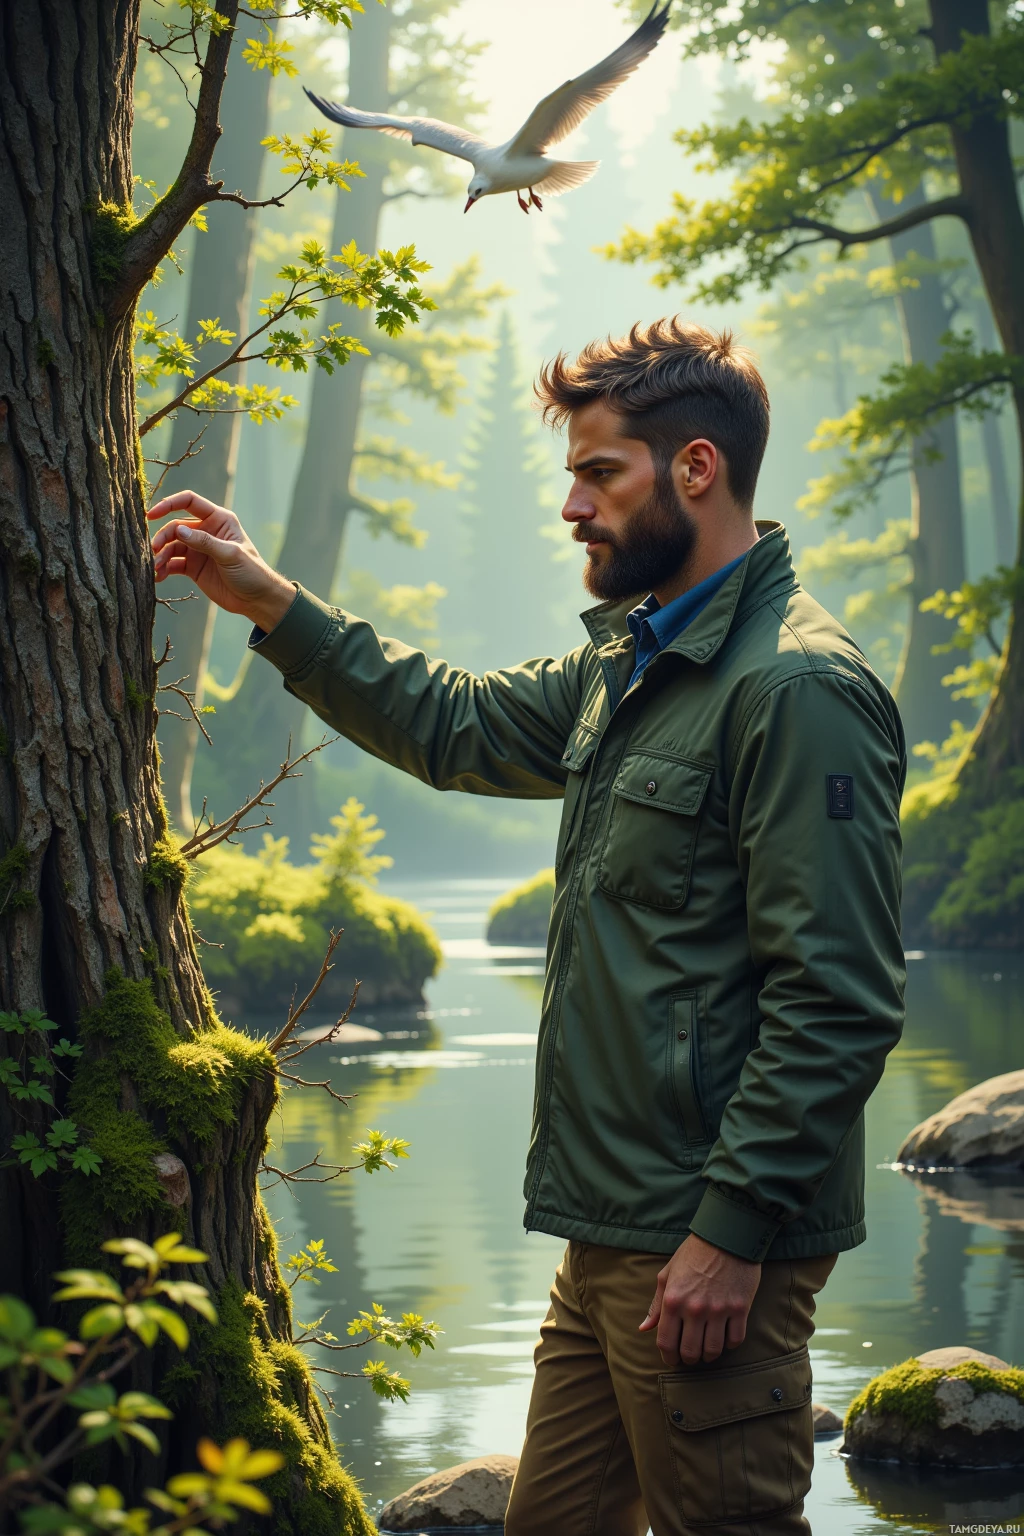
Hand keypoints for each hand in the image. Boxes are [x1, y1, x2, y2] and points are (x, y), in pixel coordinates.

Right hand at [148, 490, 295, 633]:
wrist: (257, 600)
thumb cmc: (251, 572)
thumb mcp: (230, 554)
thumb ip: (204, 542)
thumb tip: (178, 530)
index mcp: (218, 519)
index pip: (189, 502)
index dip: (169, 504)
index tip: (152, 514)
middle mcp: (206, 531)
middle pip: (175, 527)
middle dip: (163, 538)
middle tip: (153, 551)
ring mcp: (198, 549)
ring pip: (171, 547)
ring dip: (161, 556)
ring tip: (155, 568)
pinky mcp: (193, 567)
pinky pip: (173, 564)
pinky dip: (164, 569)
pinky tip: (158, 577)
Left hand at [640, 1233, 760, 1365]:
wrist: (726, 1236)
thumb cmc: (694, 1253)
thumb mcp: (668, 1273)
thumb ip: (656, 1304)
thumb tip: (644, 1328)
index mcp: (673, 1300)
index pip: (666, 1343)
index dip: (668, 1357)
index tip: (672, 1359)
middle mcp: (694, 1309)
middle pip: (690, 1352)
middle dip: (688, 1359)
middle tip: (690, 1356)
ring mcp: (719, 1310)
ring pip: (713, 1351)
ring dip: (708, 1355)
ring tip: (707, 1350)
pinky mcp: (740, 1309)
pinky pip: (735, 1340)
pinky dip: (729, 1344)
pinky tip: (724, 1337)